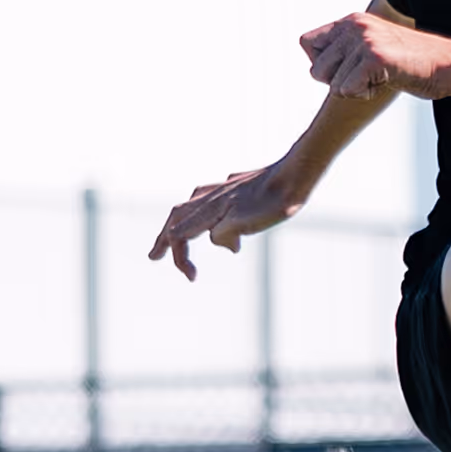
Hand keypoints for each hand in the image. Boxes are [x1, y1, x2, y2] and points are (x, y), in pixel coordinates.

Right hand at [150, 163, 301, 279]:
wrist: (296, 173)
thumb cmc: (275, 201)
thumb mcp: (248, 223)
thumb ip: (224, 234)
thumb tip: (225, 245)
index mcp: (210, 208)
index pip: (181, 234)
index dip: (180, 258)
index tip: (193, 278)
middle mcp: (211, 197)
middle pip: (177, 218)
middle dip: (164, 239)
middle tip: (154, 256)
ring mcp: (223, 190)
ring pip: (191, 207)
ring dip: (179, 225)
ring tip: (173, 235)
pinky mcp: (237, 187)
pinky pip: (209, 200)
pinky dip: (201, 212)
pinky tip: (211, 216)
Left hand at [302, 10, 450, 100]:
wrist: (448, 65)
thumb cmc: (414, 63)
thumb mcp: (374, 47)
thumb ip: (347, 51)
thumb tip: (315, 70)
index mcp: (352, 21)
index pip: (307, 43)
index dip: (322, 63)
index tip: (348, 69)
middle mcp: (354, 26)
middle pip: (316, 68)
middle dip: (337, 82)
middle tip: (367, 78)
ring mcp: (365, 41)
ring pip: (331, 82)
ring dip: (354, 89)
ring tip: (381, 78)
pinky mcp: (375, 58)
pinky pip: (347, 90)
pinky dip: (365, 94)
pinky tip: (386, 84)